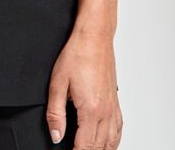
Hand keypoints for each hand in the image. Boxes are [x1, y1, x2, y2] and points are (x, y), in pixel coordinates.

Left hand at [45, 27, 122, 147]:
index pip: (85, 147)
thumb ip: (55, 113)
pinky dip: (113, 141)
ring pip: (111, 142)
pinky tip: (107, 143)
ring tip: (88, 149)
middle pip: (99, 148)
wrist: (94, 37)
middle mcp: (105, 112)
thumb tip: (56, 136)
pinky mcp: (115, 101)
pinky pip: (118, 129)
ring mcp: (113, 107)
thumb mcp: (58, 83)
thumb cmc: (77, 54)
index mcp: (91, 110)